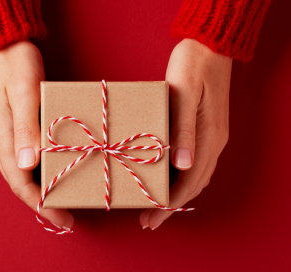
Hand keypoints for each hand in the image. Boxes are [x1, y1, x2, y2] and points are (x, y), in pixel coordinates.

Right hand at [0, 40, 72, 230]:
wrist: (4, 45)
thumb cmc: (17, 64)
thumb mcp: (25, 92)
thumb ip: (26, 128)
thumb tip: (28, 165)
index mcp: (2, 137)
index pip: (20, 182)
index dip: (41, 204)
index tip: (62, 219)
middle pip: (20, 182)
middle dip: (42, 202)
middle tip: (66, 215)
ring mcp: (3, 135)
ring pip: (22, 172)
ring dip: (40, 189)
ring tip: (62, 199)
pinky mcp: (11, 128)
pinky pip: (23, 159)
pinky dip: (38, 172)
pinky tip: (52, 173)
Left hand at [140, 39, 231, 229]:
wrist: (209, 46)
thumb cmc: (192, 66)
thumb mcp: (184, 94)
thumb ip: (184, 129)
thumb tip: (182, 165)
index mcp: (208, 137)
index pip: (189, 181)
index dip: (169, 203)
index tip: (151, 218)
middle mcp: (212, 142)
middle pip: (193, 185)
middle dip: (171, 206)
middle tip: (149, 221)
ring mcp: (211, 136)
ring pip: (195, 176)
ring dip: (176, 194)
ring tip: (155, 207)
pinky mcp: (205, 130)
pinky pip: (195, 163)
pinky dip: (181, 178)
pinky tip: (167, 179)